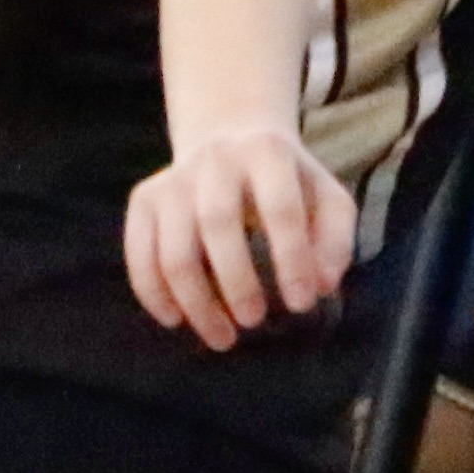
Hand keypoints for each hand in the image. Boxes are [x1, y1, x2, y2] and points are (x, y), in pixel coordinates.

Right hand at [124, 123, 358, 351]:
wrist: (229, 135)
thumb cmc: (287, 182)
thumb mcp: (325, 198)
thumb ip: (334, 240)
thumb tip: (322, 286)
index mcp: (267, 153)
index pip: (280, 207)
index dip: (292, 258)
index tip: (302, 304)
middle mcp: (215, 160)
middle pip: (217, 223)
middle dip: (237, 281)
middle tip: (255, 321)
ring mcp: (174, 180)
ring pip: (173, 248)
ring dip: (195, 301)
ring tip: (222, 337)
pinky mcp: (144, 198)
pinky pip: (139, 253)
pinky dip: (153, 293)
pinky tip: (175, 320)